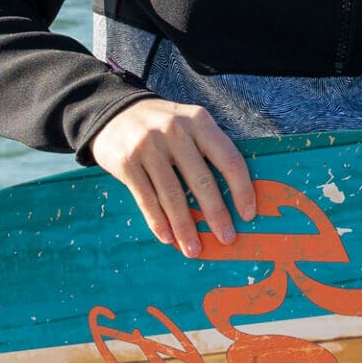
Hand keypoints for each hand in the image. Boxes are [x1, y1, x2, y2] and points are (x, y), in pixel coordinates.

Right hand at [88, 100, 255, 257]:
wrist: (114, 112)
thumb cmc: (162, 126)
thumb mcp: (189, 124)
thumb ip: (209, 148)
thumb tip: (235, 195)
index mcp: (199, 121)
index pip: (229, 159)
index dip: (242, 190)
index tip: (248, 214)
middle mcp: (175, 131)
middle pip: (202, 181)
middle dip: (217, 215)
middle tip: (226, 239)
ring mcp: (148, 146)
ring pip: (172, 195)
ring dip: (185, 227)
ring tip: (194, 249)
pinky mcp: (127, 162)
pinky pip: (146, 198)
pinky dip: (158, 222)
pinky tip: (168, 238)